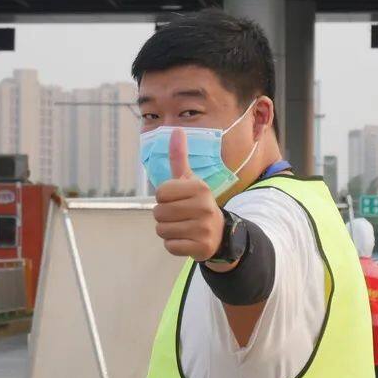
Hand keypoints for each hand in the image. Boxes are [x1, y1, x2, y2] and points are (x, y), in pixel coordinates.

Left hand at [153, 128, 224, 261]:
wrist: (219, 233)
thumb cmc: (197, 203)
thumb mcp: (189, 180)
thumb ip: (179, 157)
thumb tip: (176, 129)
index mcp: (200, 187)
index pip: (160, 193)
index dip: (164, 198)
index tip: (178, 200)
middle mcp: (204, 207)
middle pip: (158, 213)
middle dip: (164, 216)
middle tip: (180, 216)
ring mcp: (203, 229)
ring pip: (162, 230)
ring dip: (168, 230)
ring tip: (183, 227)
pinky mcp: (201, 247)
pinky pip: (170, 246)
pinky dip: (174, 244)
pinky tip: (187, 239)